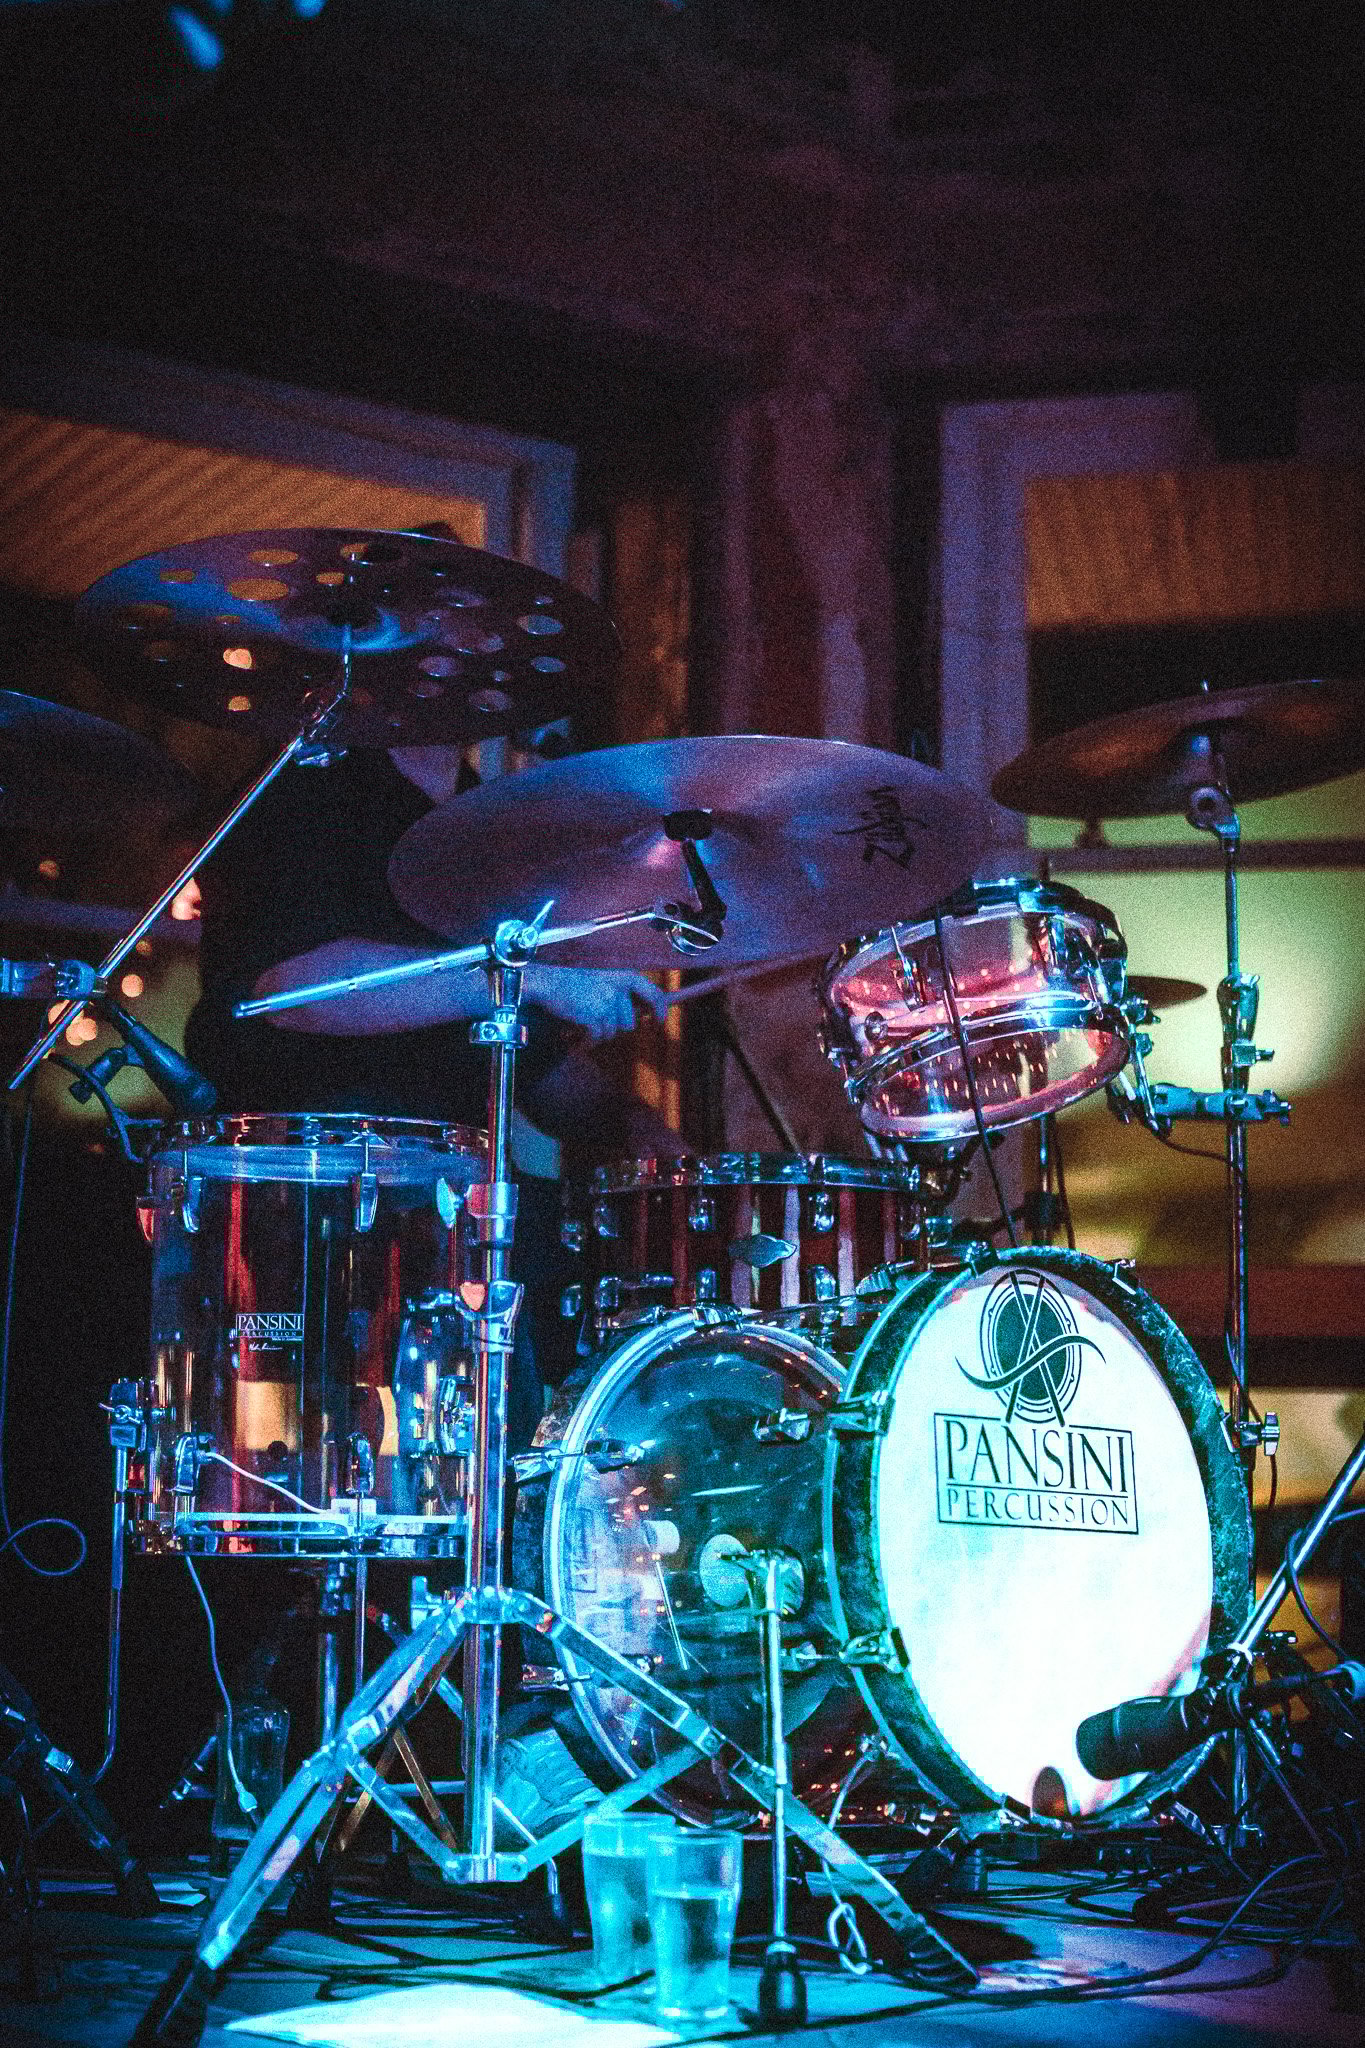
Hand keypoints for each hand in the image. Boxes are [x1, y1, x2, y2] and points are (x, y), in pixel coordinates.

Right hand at [522, 966, 667, 1041]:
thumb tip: (644, 1015)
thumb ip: (622, 994)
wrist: (546, 982)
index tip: (660, 1020)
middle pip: (629, 1023)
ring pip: (611, 1032)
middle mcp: (617, 989)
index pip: (653, 993)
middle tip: (593, 1016)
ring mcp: (605, 1003)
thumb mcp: (602, 979)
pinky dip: (586, 1040)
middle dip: (612, 1025)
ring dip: (597, 1032)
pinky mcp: (593, 1018)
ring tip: (581, 1020)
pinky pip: (597, 1038)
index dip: (660, 1009)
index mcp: (623, 975)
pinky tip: (573, 1032)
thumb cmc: (571, 982)